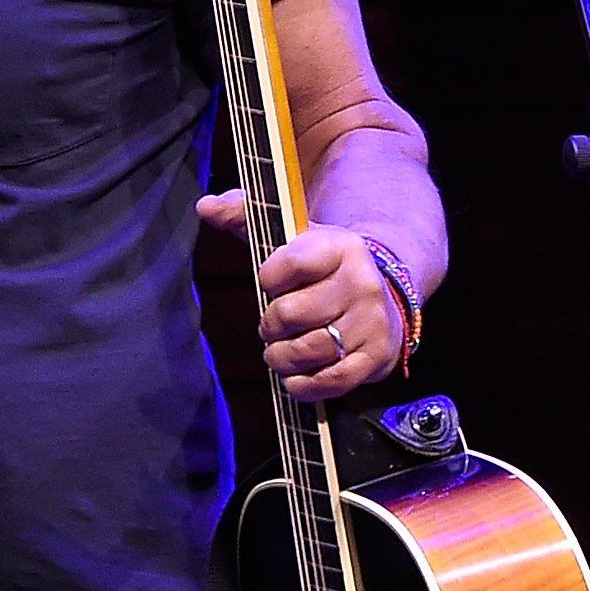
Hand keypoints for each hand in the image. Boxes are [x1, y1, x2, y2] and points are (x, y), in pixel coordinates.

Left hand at [196, 191, 404, 400]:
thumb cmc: (323, 268)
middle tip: (274, 325)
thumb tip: (205, 206)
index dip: (269, 279)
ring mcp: (371, 322)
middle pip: (290, 314)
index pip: (288, 265)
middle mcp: (361, 283)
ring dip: (280, 358)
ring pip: (306, 351)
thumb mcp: (290, 236)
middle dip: (270, 325)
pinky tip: (295, 376)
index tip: (273, 282)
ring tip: (280, 351)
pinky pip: (330, 381)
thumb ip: (244, 216)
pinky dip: (303, 384)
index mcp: (339, 247)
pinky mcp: (377, 356)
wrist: (383, 295)